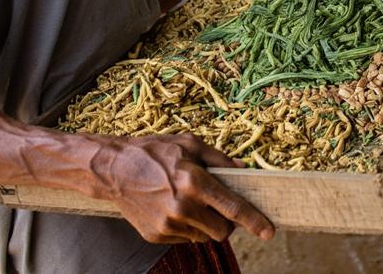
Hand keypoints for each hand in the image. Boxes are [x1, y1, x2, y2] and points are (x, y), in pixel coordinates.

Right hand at [92, 134, 274, 243]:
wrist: (113, 169)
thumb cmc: (154, 151)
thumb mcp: (190, 144)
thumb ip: (221, 159)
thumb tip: (244, 171)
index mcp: (194, 182)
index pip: (233, 208)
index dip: (255, 221)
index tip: (269, 232)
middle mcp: (182, 207)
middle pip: (222, 231)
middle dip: (227, 223)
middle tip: (218, 206)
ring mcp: (168, 225)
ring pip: (204, 236)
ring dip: (205, 224)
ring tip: (189, 202)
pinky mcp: (156, 235)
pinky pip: (185, 238)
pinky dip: (187, 227)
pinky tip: (173, 208)